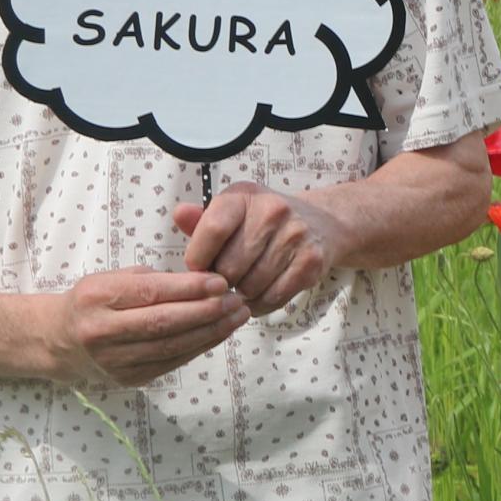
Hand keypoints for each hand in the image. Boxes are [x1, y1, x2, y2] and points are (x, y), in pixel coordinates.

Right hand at [44, 267, 250, 386]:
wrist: (60, 341)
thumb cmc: (94, 302)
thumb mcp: (113, 278)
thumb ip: (152, 279)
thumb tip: (203, 281)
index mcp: (96, 297)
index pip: (149, 293)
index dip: (188, 289)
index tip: (220, 281)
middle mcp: (101, 332)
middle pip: (163, 323)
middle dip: (206, 311)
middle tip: (236, 300)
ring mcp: (114, 360)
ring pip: (171, 346)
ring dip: (210, 331)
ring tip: (237, 316)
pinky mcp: (128, 379)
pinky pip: (171, 362)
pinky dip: (199, 347)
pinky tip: (219, 333)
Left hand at [171, 181, 349, 314]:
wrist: (320, 223)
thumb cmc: (261, 222)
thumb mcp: (231, 213)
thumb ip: (201, 221)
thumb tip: (179, 214)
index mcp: (244, 196)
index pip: (213, 230)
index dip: (198, 258)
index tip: (198, 267)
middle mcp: (273, 210)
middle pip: (230, 266)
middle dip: (220, 281)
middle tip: (225, 279)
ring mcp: (295, 236)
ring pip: (251, 286)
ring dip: (241, 295)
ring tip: (242, 286)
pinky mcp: (311, 262)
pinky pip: (273, 297)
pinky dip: (260, 304)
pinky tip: (258, 295)